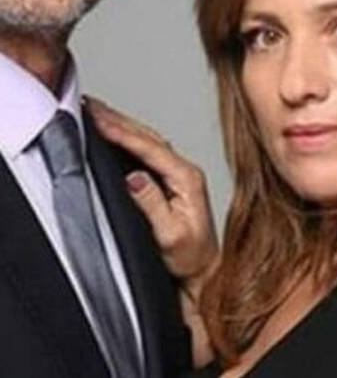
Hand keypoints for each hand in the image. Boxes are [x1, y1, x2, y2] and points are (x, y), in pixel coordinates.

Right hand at [88, 99, 218, 298]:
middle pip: (149, 137)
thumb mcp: (170, 235)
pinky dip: (129, 138)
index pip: (151, 148)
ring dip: (124, 125)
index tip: (100, 120)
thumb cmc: (189, 258)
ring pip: (149, 140)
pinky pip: (148, 151)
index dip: (123, 133)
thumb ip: (152, 204)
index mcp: (188, 178)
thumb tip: (134, 177)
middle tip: (92, 106)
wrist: (203, 271)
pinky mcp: (171, 181)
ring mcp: (179, 174)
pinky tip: (116, 133)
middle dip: (120, 120)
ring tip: (99, 112)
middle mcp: (185, 171)